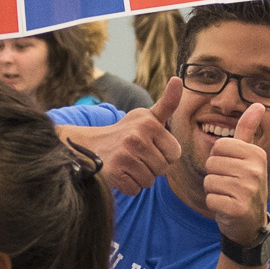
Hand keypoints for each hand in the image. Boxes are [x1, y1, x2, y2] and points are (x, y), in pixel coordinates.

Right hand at [83, 78, 186, 196]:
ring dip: (140, 177)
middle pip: (163, 169)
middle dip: (152, 166)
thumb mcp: (147, 116)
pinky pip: (135, 189)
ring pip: (149, 181)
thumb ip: (167, 103)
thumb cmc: (126, 132)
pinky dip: (128, 185)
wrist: (91, 145)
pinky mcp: (114, 173)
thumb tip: (178, 79)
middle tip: (136, 155)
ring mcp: (124, 156)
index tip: (149, 146)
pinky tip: (119, 172)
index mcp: (149, 124)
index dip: (164, 154)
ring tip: (127, 163)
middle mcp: (136, 137)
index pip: (175, 154)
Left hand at [201, 103, 269, 245]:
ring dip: (214, 191)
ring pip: (209, 181)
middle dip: (215, 175)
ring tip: (229, 195)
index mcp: (256, 154)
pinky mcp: (238, 208)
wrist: (251, 223)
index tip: (232, 169)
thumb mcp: (249, 157)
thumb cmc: (245, 185)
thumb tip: (259, 104)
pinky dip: (214, 205)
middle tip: (230, 185)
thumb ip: (249, 130)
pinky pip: (210, 199)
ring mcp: (248, 190)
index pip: (219, 146)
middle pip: (212, 163)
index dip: (219, 158)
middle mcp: (255, 170)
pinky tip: (227, 207)